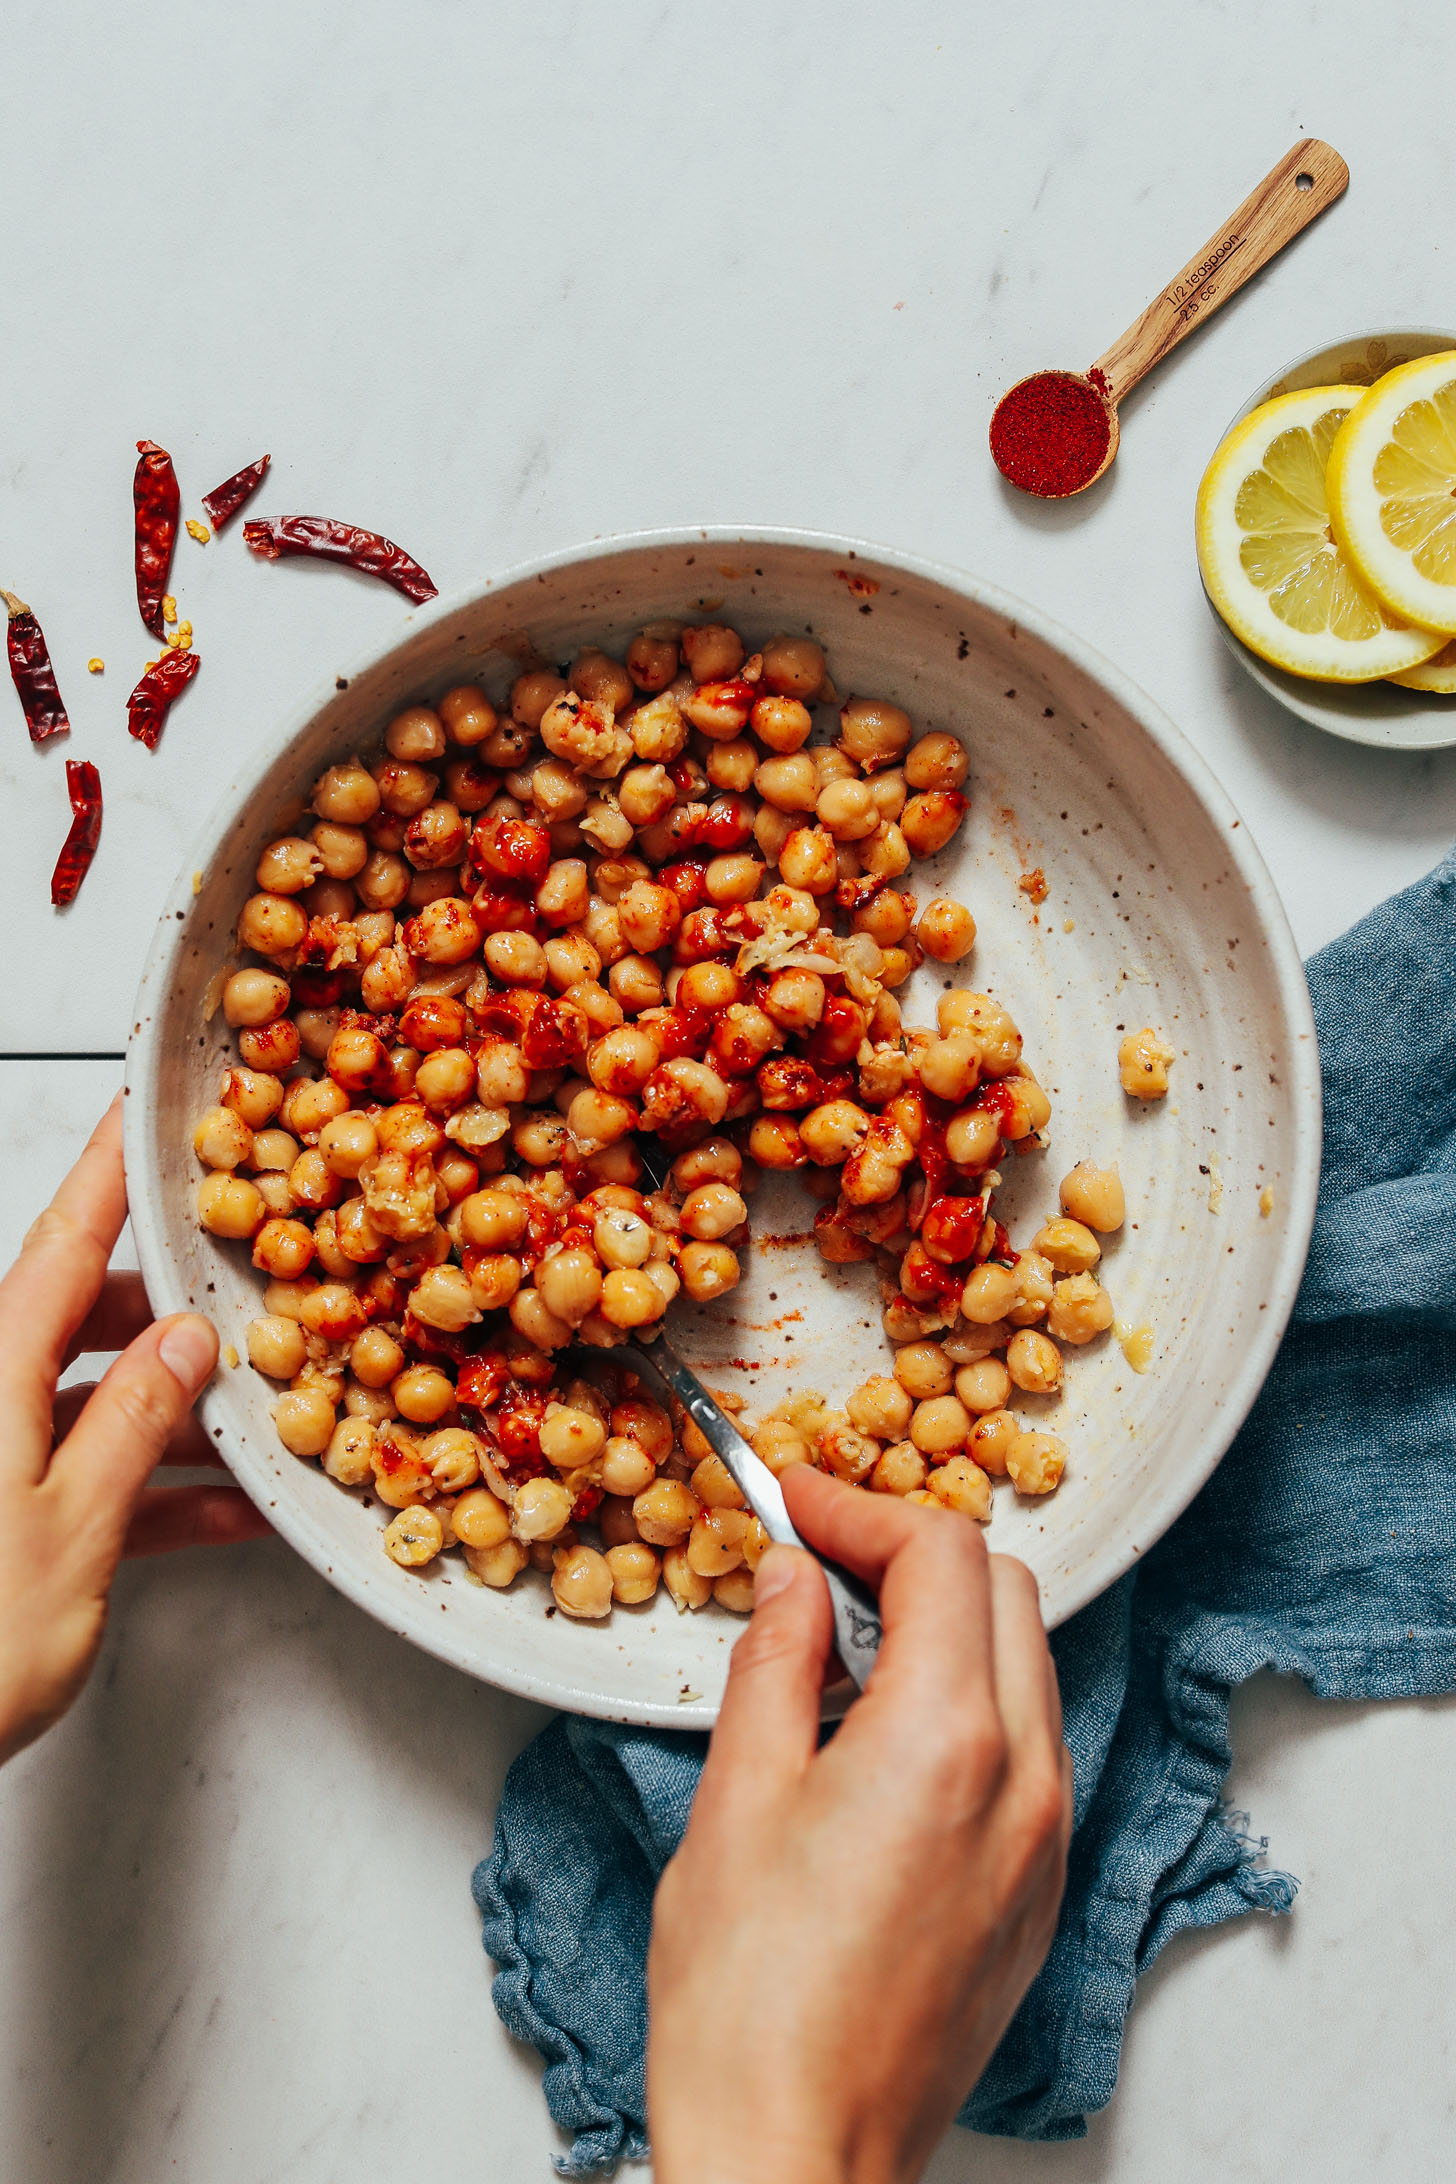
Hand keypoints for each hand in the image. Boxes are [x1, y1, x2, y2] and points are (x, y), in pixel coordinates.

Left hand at [0, 1096, 269, 1765]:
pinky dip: (151, 1491)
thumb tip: (188, 1344)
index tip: (146, 1111)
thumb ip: (134, 1425)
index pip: (64, 1241)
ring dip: (176, 1414)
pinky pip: (84, 1478)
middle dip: (177, 1311)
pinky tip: (222, 1516)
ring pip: (92, 1402)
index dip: (112, 1172)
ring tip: (261, 1424)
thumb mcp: (71, 1529)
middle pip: (85, 1316)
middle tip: (251, 1298)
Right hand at [647, 1467, 1071, 2183]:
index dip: (858, 1507)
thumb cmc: (748, 2004)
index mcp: (946, 1741)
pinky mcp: (1037, 1893)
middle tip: (814, 1557)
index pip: (940, 1553)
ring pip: (1026, 1663)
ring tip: (839, 1644)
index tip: (792, 1502)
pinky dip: (969, 1698)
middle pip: (1003, 1590)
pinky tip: (880, 1731)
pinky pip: (1029, 1746)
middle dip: (911, 1550)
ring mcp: (1044, 1842)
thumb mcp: (736, 1799)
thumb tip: (791, 1578)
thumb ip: (776, 1662)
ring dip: (945, 1622)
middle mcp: (1025, 1780)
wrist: (796, 2160)